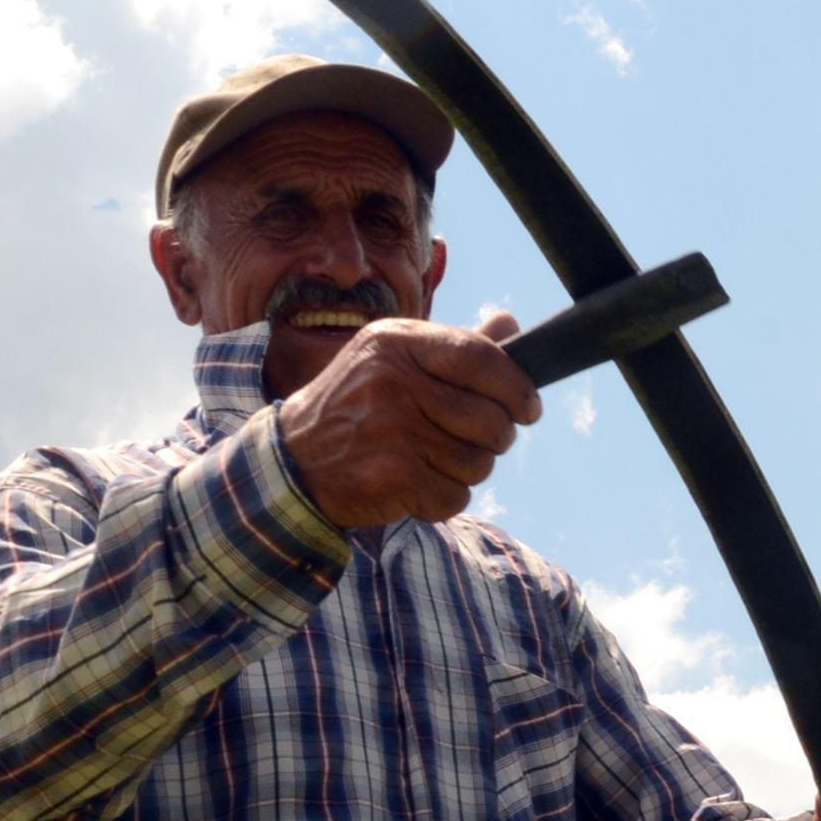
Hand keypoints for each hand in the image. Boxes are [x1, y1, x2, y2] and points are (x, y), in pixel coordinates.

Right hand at [278, 313, 541, 527]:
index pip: (481, 358)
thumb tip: (510, 323)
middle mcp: (394, 382)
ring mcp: (393, 431)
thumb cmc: (356, 405)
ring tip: (430, 459)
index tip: (529, 407)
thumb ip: (455, 347)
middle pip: (491, 419)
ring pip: (478, 463)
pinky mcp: (394, 478)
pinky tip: (415, 484)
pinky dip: (444, 497)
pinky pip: (456, 495)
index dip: (517, 387)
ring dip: (466, 469)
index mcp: (396, 343)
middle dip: (495, 438)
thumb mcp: (394, 360)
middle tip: (474, 440)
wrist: (292, 460)